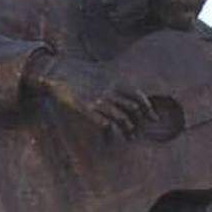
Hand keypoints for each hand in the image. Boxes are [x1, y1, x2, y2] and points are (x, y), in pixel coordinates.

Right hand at [30, 52, 153, 137]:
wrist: (58, 72)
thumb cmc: (79, 74)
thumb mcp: (101, 74)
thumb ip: (114, 84)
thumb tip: (125, 95)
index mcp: (115, 80)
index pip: (138, 95)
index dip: (148, 108)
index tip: (153, 118)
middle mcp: (110, 90)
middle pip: (133, 109)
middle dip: (138, 123)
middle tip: (137, 132)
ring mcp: (100, 100)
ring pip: (122, 119)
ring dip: (128, 131)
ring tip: (129, 138)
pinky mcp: (88, 109)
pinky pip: (105, 126)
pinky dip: (109, 135)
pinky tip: (108, 140)